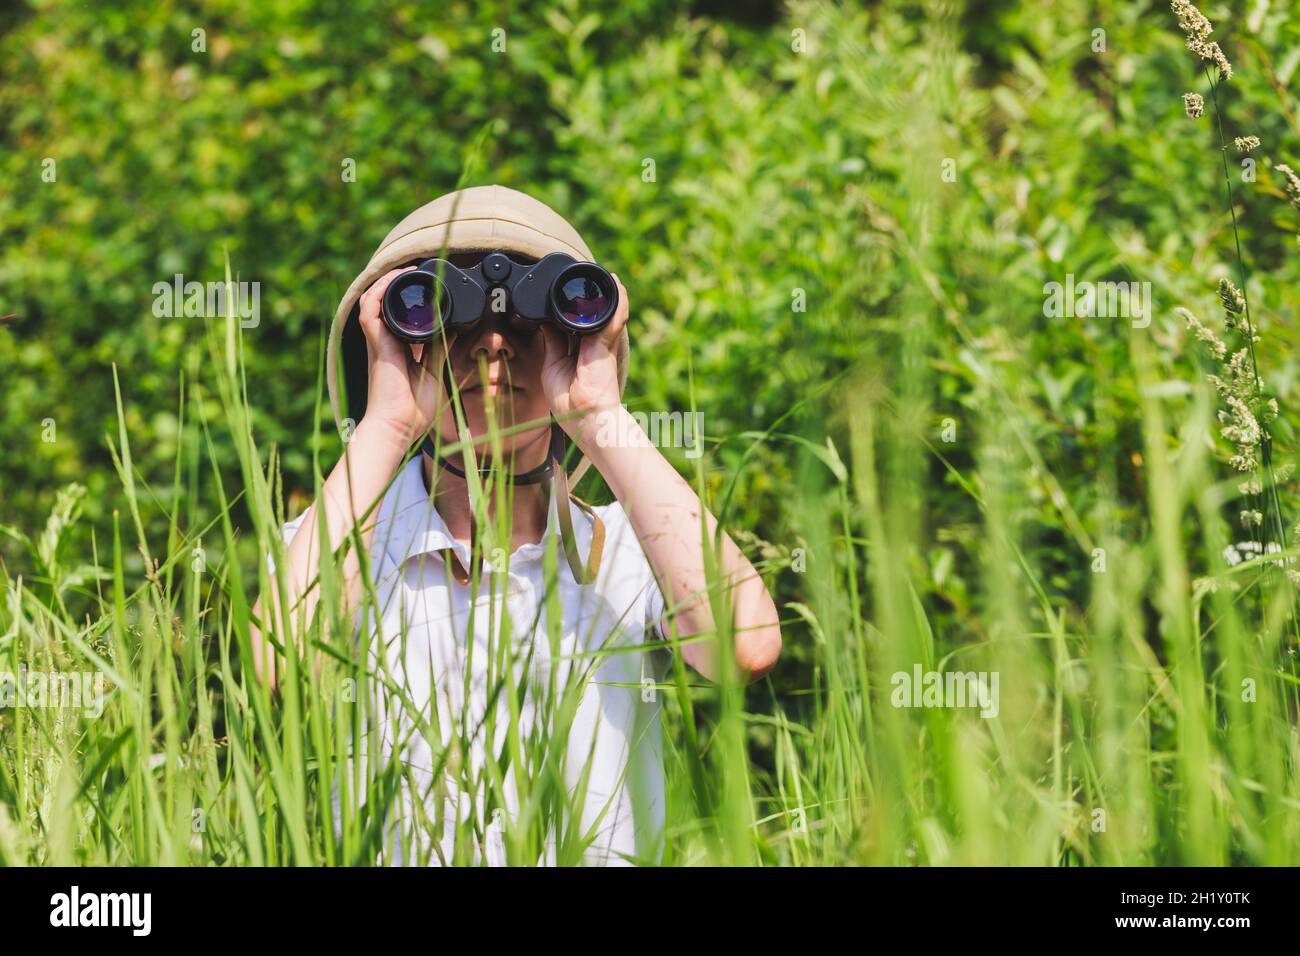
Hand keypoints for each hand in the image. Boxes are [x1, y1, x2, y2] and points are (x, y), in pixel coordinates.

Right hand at [355, 267, 447, 447]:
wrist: (400, 425)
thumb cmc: (416, 408)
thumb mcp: (434, 372)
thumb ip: (440, 350)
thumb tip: (452, 330)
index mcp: (401, 349)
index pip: (403, 317)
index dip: (412, 300)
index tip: (429, 286)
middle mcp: (387, 342)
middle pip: (385, 305)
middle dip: (397, 285)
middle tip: (417, 271)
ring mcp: (379, 342)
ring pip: (374, 302)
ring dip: (387, 284)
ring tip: (405, 271)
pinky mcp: (375, 344)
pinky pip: (369, 311)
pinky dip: (377, 293)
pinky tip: (391, 282)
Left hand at [540, 272, 627, 447]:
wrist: (586, 419)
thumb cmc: (571, 402)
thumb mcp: (553, 366)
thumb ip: (552, 342)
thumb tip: (544, 322)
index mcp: (579, 351)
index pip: (575, 322)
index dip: (571, 307)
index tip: (564, 291)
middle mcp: (593, 345)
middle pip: (591, 314)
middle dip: (589, 297)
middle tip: (584, 276)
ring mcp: (601, 345)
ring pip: (606, 313)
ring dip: (607, 294)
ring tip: (606, 274)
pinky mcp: (604, 346)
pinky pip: (612, 319)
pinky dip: (616, 301)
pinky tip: (616, 285)